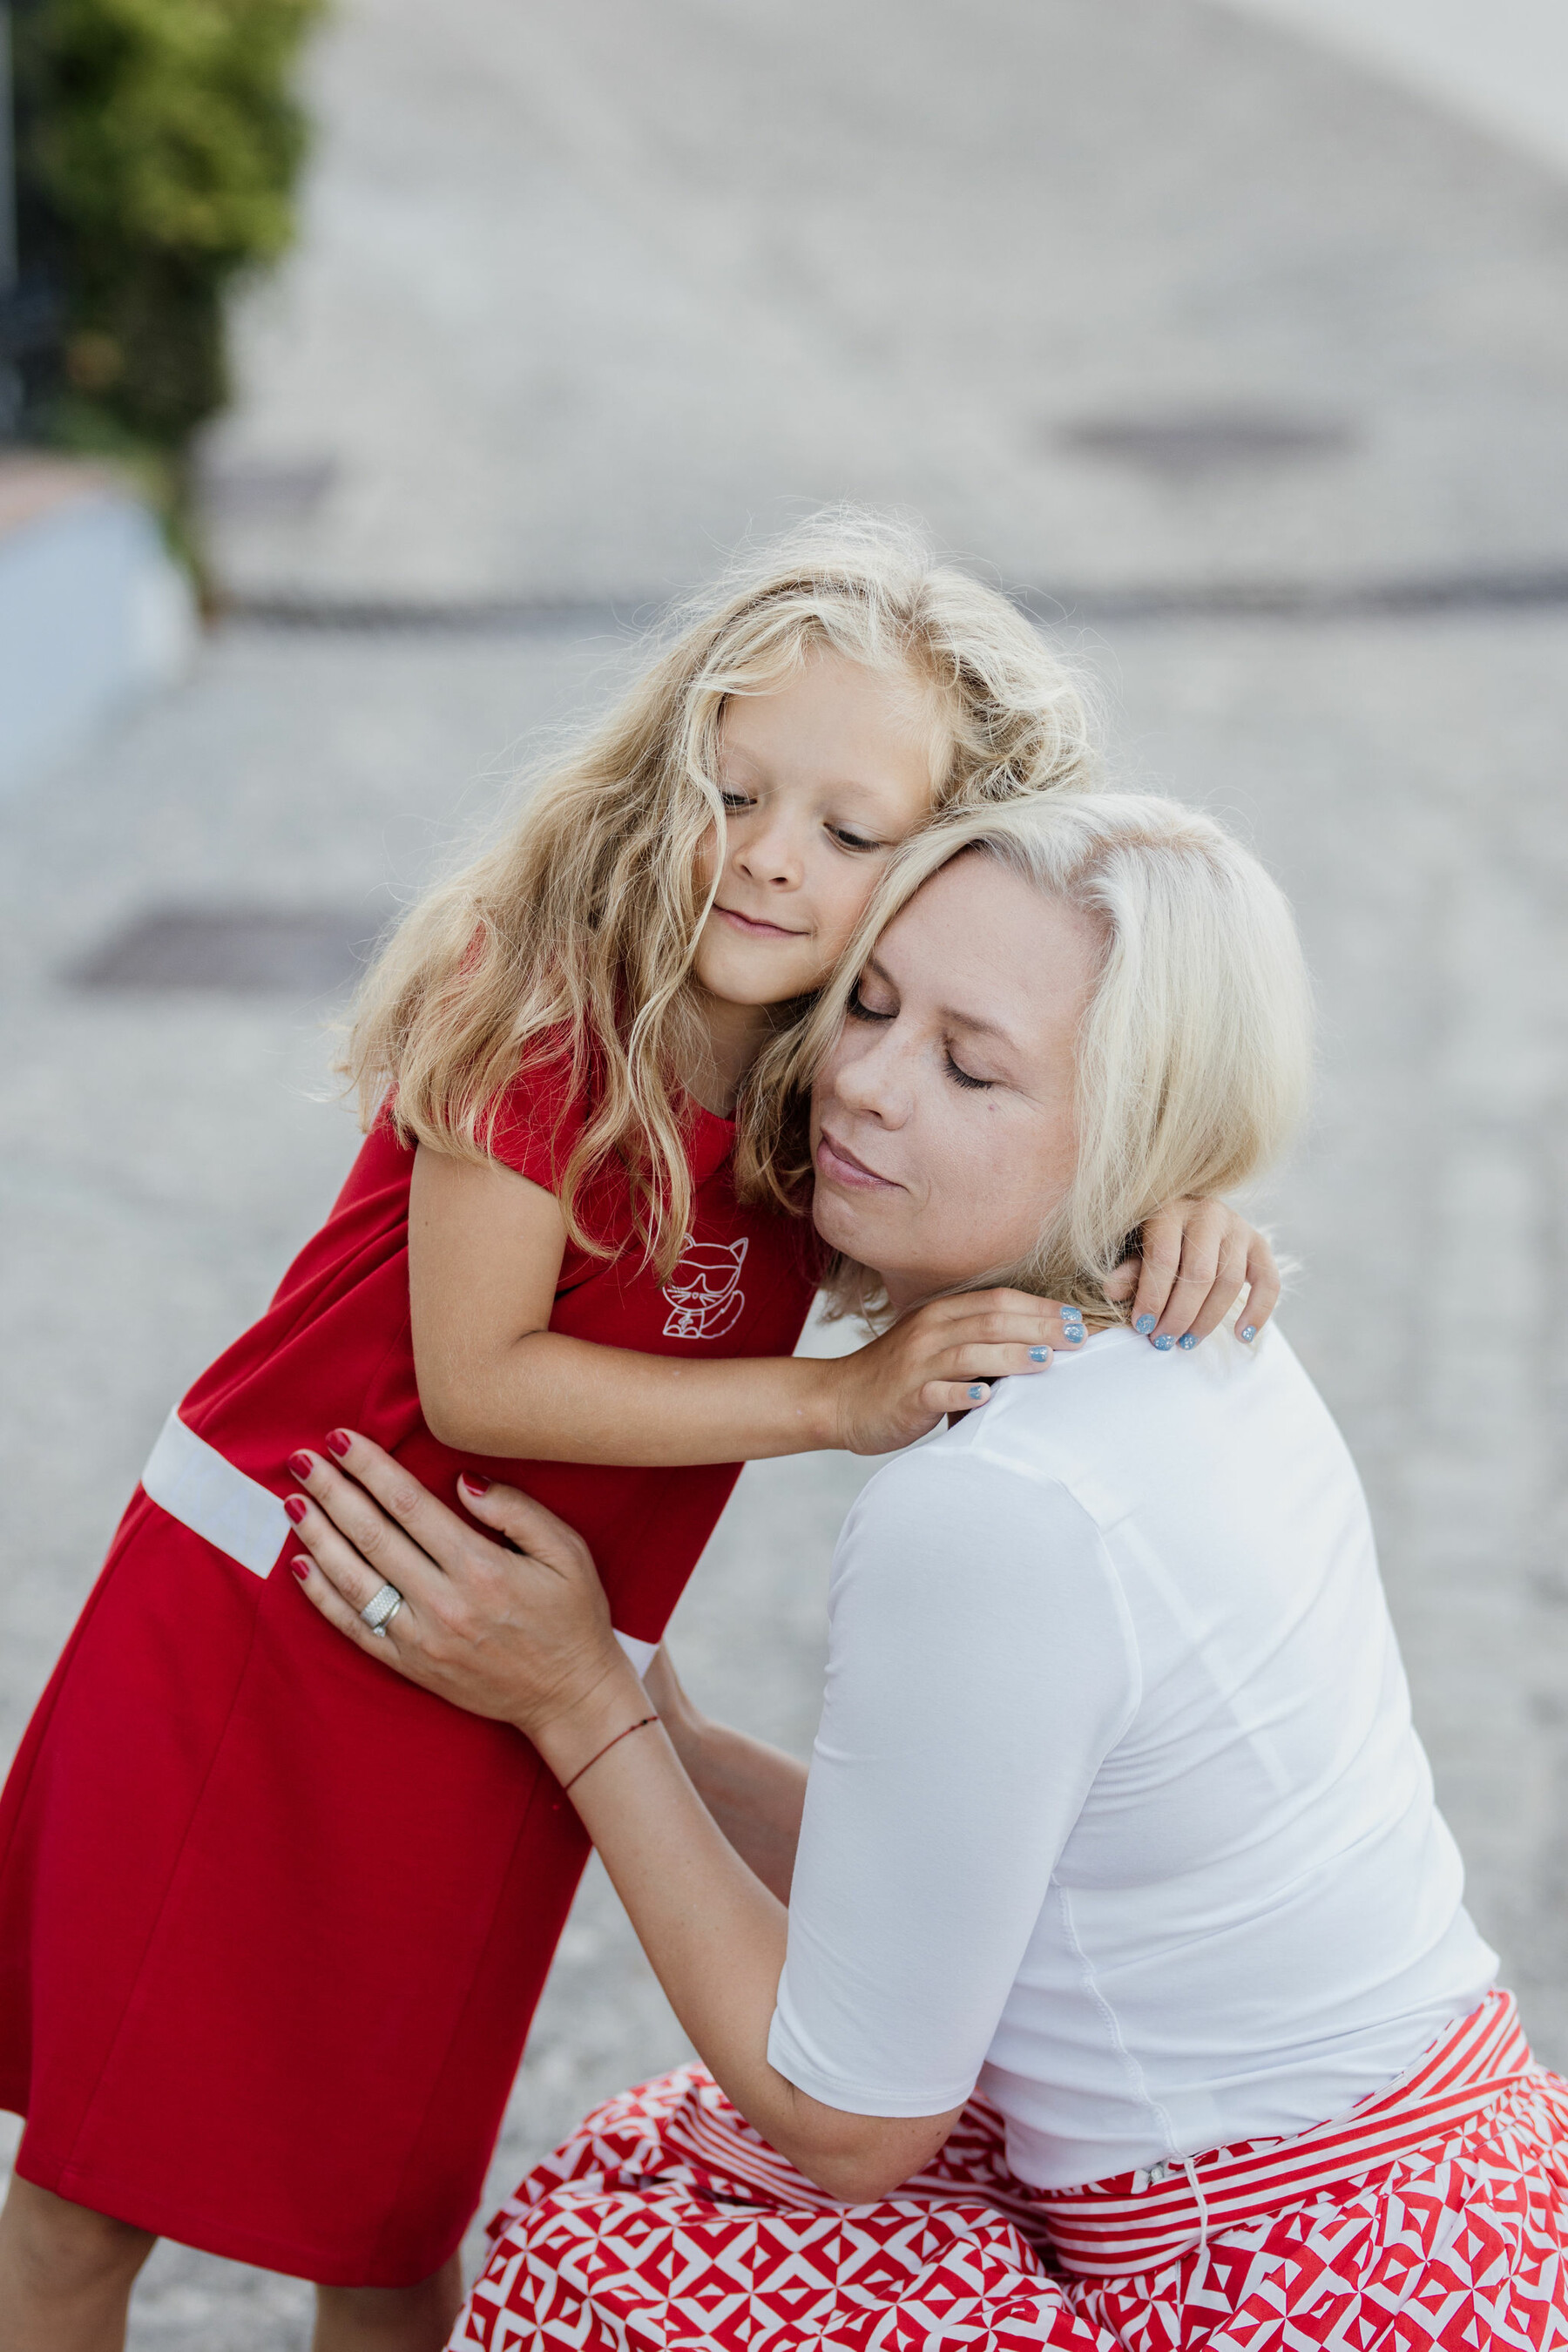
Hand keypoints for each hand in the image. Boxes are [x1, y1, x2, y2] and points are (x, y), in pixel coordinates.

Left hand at [282, 1430, 638, 1752]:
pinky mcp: (410, 1665)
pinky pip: (354, 1629)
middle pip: (371, 1535)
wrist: (570, 1696)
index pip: (408, 1505)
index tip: (341, 1439)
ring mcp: (420, 1638)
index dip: (370, 1468)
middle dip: (332, 1492)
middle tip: (301, 1460)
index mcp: (480, 1568)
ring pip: (354, 1579)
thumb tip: (463, 1481)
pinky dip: (322, 1598)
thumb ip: (517, 1511)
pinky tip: (301, 1566)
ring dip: (318, 1537)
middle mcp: (442, 1602)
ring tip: (293, 1502)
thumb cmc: (573, 1617)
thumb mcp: (568, 1553)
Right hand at [826, 1289, 1076, 1452]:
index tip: (1079, 1319)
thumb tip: (1040, 1343)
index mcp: (941, 1315)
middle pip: (991, 1320)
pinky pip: (937, 1393)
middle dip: (1040, 1326)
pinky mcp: (906, 1398)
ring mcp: (917, 1365)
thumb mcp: (935, 1345)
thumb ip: (977, 1339)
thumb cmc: (898, 1376)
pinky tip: (986, 1398)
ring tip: (1047, 1361)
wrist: (839, 1399)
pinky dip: (962, 1394)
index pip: (998, 1301)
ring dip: (1011, 1355)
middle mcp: (930, 1333)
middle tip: (1079, 1337)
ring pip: (969, 1353)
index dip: (1040, 1306)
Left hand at [1104, 1200, 1279, 1348]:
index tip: (1142, 1326)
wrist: (1190, 1213)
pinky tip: (1242, 1335)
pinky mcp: (1259, 1244)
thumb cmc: (1156, 1235)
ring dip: (1208, 1319)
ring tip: (1187, 1342)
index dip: (1153, 1297)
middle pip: (1199, 1274)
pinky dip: (1259, 1311)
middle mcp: (1208, 1213)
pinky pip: (1269, 1281)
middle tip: (1163, 1340)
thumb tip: (1113, 1292)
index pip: (1164, 1258)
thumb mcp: (1135, 1246)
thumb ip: (1129, 1269)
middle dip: (1180, 1314)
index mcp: (1171, 1209)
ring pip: (1230, 1281)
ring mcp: (1238, 1227)